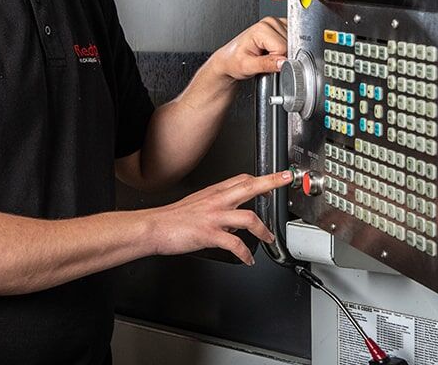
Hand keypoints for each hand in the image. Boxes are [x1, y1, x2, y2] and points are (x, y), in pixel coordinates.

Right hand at [147, 170, 292, 264]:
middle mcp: (216, 201)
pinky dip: (245, 254)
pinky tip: (247, 259)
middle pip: (249, 187)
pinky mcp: (209, 234)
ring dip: (263, 230)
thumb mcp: (196, 203)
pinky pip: (234, 244)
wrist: (152, 227)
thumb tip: (230, 213)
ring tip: (269, 238)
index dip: (260, 178)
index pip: (242, 179)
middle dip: (271, 182)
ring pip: (248, 217)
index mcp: (213, 193)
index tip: (274, 178)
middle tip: (285, 178)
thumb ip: (215, 205)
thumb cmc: (171, 218)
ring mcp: (213, 217)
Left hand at [210, 17, 286, 81]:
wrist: (229, 59)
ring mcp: (276, 23)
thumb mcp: (247, 66)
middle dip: (279, 57)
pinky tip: (272, 50)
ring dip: (282, 53)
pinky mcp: (280, 27)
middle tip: (264, 59)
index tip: (265, 63)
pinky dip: (285, 49)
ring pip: (292, 44)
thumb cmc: (234, 60)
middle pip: (289, 45)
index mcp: (261, 28)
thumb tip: (284, 62)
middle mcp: (270, 22)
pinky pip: (292, 41)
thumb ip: (266, 64)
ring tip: (266, 55)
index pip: (283, 48)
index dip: (276, 60)